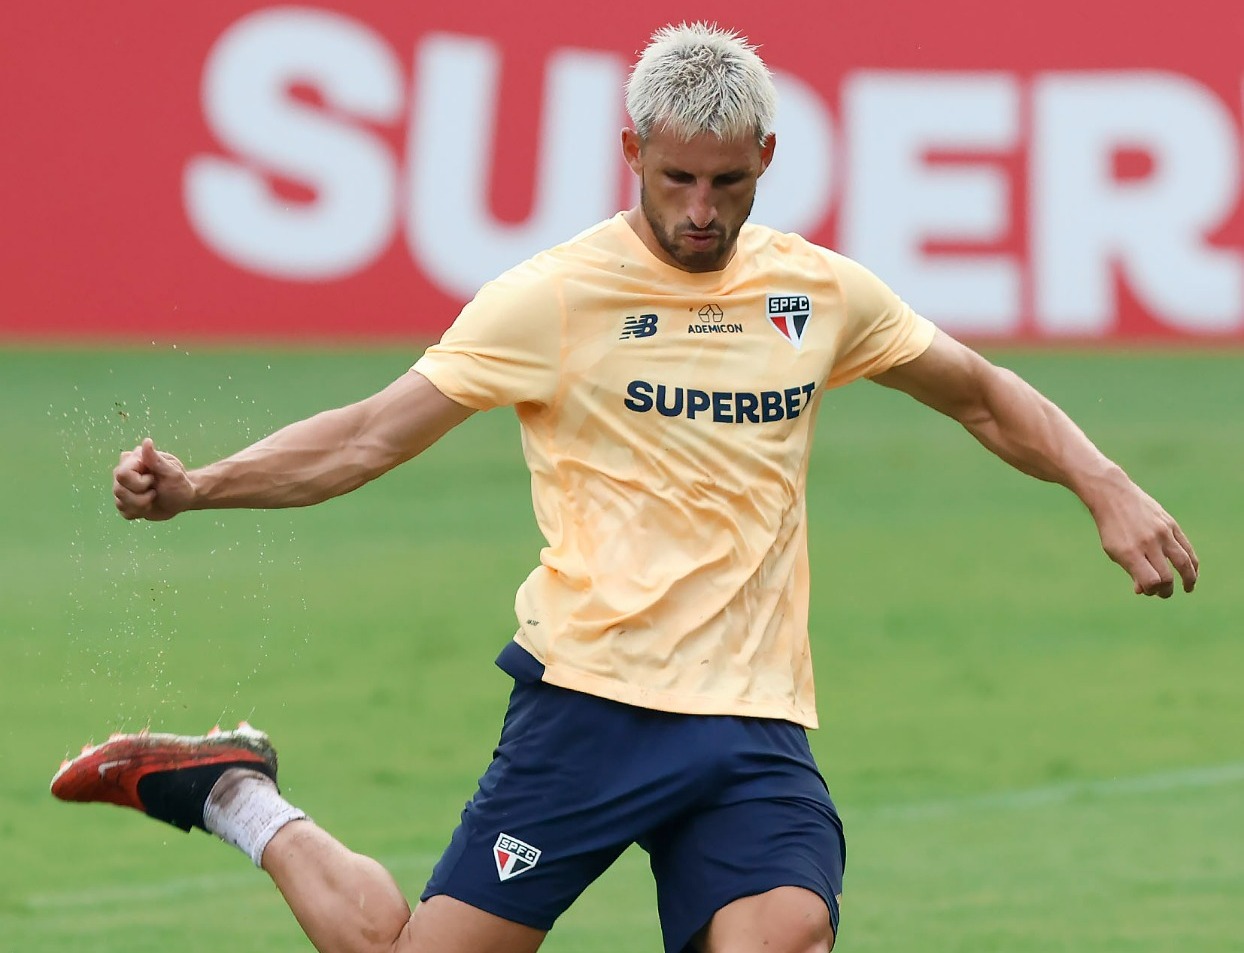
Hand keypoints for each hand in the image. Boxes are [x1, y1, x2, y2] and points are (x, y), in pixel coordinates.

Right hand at [113, 438, 193, 520]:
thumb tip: (146, 441)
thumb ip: (156, 459)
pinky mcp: (124, 503)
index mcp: (133, 460)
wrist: (183, 498)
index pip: (122, 474)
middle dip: (141, 496)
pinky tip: (149, 505)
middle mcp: (123, 473)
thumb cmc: (179, 482)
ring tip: (153, 497)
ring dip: (142, 505)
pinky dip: (139, 512)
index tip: (153, 479)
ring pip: (120, 503)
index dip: (139, 482)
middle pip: (119, 490)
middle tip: (155, 490)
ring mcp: (122, 488)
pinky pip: (124, 512)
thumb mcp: (171, 471)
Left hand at [1090, 476, 1198, 597]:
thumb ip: (1131, 570)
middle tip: (1164, 593)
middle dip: (1167, 590)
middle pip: (1167, 576)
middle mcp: (1148, 543)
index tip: (1148, 590)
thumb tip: (1145, 591)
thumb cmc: (1112, 528)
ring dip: (1189, 579)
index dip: (1152, 590)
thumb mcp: (1113, 551)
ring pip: (1184, 563)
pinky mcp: (1171, 525)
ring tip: (1188, 588)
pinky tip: (1192, 572)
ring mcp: (1162, 533)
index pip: (1151, 581)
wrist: (1115, 496)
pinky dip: (1192, 563)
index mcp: (1130, 552)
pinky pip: (1187, 548)